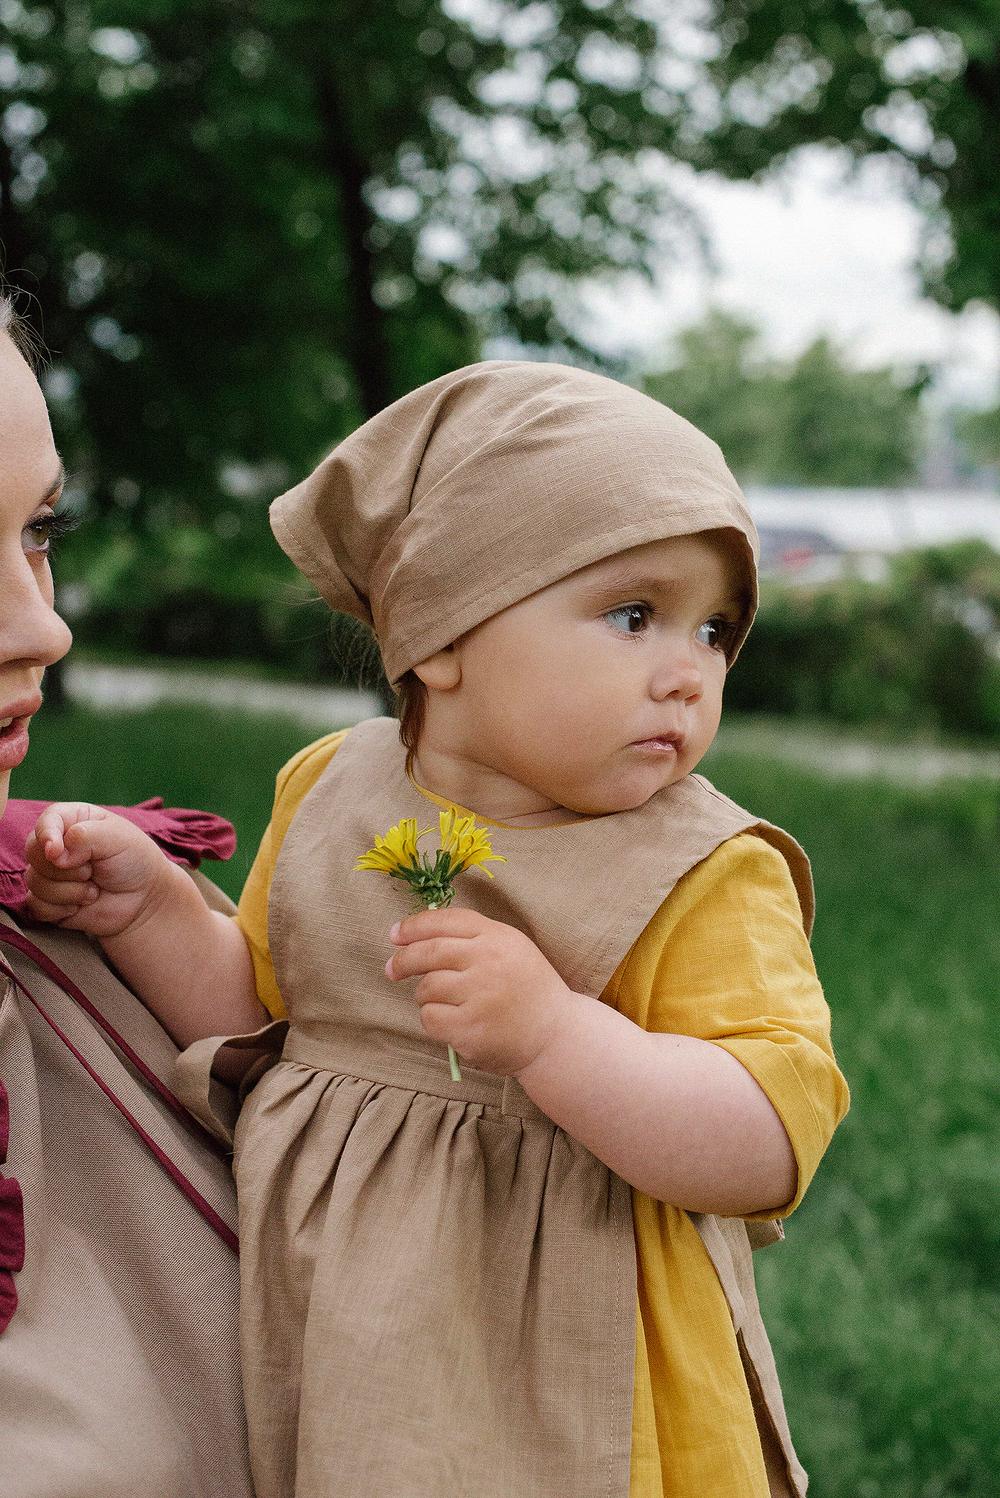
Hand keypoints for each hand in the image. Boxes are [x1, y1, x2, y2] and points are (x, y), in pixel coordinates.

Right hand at [25, 802, 173, 938]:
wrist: (143, 901)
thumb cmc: (134, 862)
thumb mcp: (118, 839)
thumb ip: (85, 837)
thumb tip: (54, 853)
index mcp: (73, 820)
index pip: (46, 820)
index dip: (47, 835)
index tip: (56, 852)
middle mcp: (57, 844)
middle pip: (33, 851)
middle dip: (65, 868)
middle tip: (92, 871)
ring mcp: (50, 873)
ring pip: (34, 881)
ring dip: (69, 891)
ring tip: (93, 890)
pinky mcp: (48, 900)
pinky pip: (35, 905)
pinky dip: (60, 909)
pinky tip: (81, 905)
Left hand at [385, 907, 571, 1075]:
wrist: (556, 1035)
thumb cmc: (526, 989)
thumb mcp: (510, 949)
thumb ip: (472, 938)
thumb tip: (414, 935)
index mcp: (498, 938)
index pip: (445, 921)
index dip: (414, 926)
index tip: (396, 934)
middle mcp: (489, 962)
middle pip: (428, 952)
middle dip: (403, 960)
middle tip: (392, 969)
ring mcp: (480, 996)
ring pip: (426, 988)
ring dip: (425, 995)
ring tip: (446, 1002)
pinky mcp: (470, 1029)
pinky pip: (430, 1018)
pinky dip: (434, 1020)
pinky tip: (454, 1022)